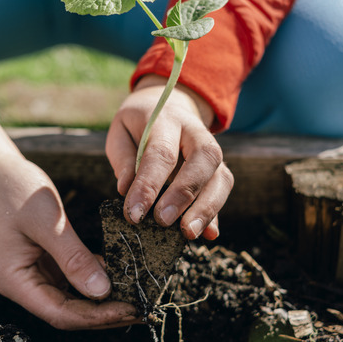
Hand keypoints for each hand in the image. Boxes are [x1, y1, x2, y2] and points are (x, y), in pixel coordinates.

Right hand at [0, 100, 136, 328]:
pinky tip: (119, 275)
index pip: (60, 314)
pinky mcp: (42, 261)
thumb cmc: (14, 189)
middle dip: (104, 313)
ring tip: (136, 296)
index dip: (96, 318)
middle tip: (142, 309)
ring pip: (71, 297)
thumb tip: (103, 292)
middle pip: (67, 312)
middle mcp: (21, 284)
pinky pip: (71, 278)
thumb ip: (74, 257)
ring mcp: (31, 273)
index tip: (131, 309)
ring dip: (102, 299)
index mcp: (14, 280)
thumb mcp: (48, 222)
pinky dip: (93, 278)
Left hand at [106, 75, 233, 239]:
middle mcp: (196, 132)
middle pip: (203, 159)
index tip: (134, 214)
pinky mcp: (218, 169)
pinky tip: (209, 235)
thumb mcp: (120, 131)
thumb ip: (123, 158)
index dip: (148, 185)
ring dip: (207, 208)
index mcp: (166, 120)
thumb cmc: (139, 125)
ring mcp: (212, 151)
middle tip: (164, 222)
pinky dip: (216, 214)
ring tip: (188, 233)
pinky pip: (222, 191)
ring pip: (221, 177)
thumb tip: (125, 190)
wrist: (169, 106)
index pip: (160, 153)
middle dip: (184, 194)